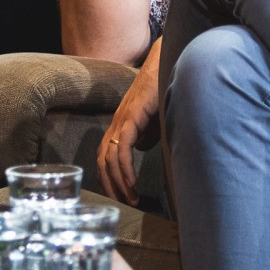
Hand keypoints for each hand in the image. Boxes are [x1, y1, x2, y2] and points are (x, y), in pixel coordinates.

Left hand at [96, 58, 162, 206]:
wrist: (166, 65)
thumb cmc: (162, 91)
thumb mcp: (154, 121)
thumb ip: (145, 135)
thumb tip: (140, 149)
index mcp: (120, 125)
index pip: (106, 157)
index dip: (109, 178)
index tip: (119, 196)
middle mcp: (116, 124)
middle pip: (103, 161)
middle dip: (110, 186)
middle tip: (121, 204)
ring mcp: (122, 120)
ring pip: (111, 158)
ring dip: (119, 182)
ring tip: (131, 199)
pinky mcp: (131, 117)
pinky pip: (122, 147)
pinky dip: (124, 168)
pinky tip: (131, 182)